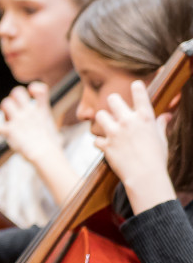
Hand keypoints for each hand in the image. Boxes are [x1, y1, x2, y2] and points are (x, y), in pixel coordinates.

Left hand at [0, 83, 64, 163]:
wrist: (45, 155)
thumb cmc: (51, 147)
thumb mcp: (52, 130)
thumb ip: (46, 125)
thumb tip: (53, 135)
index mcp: (41, 112)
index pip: (40, 90)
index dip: (35, 88)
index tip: (32, 91)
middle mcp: (30, 112)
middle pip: (17, 92)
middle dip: (13, 98)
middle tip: (14, 108)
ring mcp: (19, 120)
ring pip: (5, 103)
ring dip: (3, 110)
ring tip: (6, 119)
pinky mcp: (10, 129)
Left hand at [92, 80, 175, 213]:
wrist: (146, 178)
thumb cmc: (157, 158)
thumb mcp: (161, 139)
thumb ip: (160, 125)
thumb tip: (166, 116)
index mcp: (145, 118)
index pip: (139, 92)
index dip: (136, 87)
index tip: (135, 85)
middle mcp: (128, 121)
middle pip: (112, 98)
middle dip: (113, 102)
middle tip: (116, 110)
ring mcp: (114, 132)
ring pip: (100, 115)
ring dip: (104, 121)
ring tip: (110, 128)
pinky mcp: (105, 144)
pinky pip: (96, 139)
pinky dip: (101, 143)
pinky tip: (108, 147)